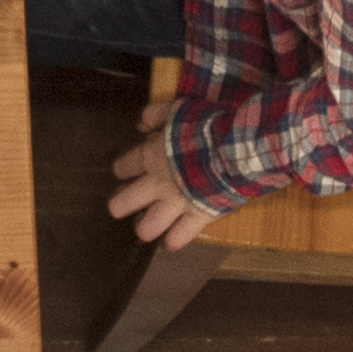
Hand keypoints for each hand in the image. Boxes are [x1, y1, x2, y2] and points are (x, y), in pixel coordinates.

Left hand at [108, 96, 210, 249]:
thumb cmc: (204, 126)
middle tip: (120, 205)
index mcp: (151, 157)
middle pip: (125, 201)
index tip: (120, 171)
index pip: (125, 166)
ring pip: (148, 227)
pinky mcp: (197, 218)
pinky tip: (170, 242)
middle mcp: (157, 185)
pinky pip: (180, 236)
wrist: (233, 149)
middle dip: (119, 204)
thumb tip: (140, 125)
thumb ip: (155, 114)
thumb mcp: (176, 109)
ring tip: (145, 227)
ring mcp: (176, 205)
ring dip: (145, 227)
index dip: (121, 169)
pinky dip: (174, 240)